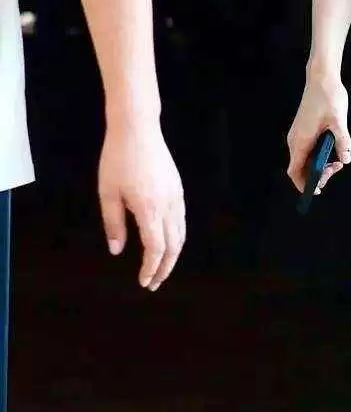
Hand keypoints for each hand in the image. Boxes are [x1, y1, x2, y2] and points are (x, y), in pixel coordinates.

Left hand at [98, 119, 185, 291]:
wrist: (138, 130)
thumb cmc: (117, 160)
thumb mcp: (108, 193)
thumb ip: (113, 224)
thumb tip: (117, 250)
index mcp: (149, 209)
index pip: (155, 249)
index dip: (151, 268)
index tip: (144, 281)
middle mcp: (168, 206)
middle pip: (173, 246)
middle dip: (165, 268)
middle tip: (154, 282)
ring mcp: (176, 197)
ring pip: (181, 234)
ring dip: (173, 254)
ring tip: (161, 267)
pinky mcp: (178, 189)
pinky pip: (181, 220)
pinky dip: (176, 237)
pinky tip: (166, 241)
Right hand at [287, 70, 350, 195]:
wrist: (321, 78)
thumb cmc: (328, 97)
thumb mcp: (339, 121)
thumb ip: (342, 142)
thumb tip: (345, 159)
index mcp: (301, 140)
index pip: (295, 171)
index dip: (303, 184)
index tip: (317, 190)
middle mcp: (296, 140)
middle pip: (300, 168)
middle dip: (316, 175)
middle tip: (335, 169)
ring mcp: (299, 134)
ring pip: (304, 159)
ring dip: (319, 165)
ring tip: (337, 161)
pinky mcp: (304, 130)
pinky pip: (307, 150)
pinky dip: (318, 155)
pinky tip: (333, 151)